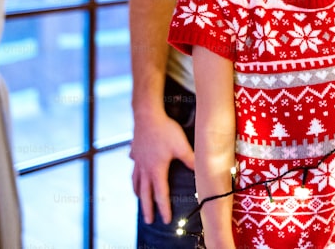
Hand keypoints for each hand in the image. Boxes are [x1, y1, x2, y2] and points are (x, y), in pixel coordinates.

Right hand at [129, 107, 194, 223]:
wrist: (147, 114)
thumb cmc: (165, 130)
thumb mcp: (181, 145)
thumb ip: (191, 160)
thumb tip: (201, 171)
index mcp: (157, 170)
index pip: (161, 194)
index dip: (163, 208)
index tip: (165, 219)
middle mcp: (145, 168)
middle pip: (145, 193)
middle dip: (147, 208)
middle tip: (148, 220)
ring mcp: (138, 160)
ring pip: (136, 180)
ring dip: (138, 192)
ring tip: (139, 198)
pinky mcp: (135, 151)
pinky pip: (133, 165)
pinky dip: (134, 171)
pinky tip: (135, 168)